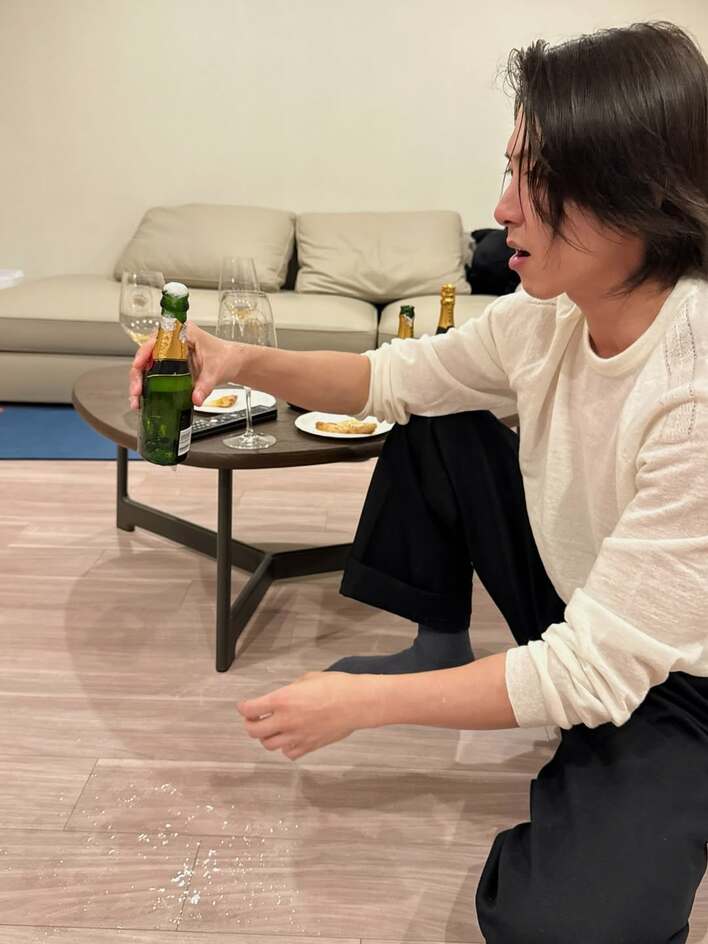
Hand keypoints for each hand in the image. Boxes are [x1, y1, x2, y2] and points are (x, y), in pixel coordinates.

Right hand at [128, 322, 241, 409]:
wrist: (233, 363)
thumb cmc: (226, 358)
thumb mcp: (216, 372)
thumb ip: (205, 385)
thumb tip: (196, 398)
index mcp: (182, 333)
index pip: (156, 340)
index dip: (143, 353)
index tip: (138, 365)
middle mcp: (172, 341)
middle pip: (146, 355)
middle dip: (138, 374)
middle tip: (136, 391)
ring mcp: (169, 354)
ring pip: (147, 366)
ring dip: (139, 383)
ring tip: (136, 400)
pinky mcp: (170, 366)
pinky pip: (154, 374)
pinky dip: (147, 387)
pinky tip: (142, 400)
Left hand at [238, 671, 369, 759]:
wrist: (357, 703)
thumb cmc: (336, 686)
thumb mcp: (308, 678)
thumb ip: (292, 688)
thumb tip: (287, 694)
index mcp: (282, 700)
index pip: (250, 709)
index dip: (244, 708)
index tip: (244, 706)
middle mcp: (285, 720)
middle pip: (254, 731)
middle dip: (250, 725)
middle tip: (254, 719)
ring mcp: (297, 736)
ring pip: (269, 745)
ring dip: (266, 737)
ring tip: (271, 730)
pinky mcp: (309, 746)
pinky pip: (289, 754)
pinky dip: (286, 748)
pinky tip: (290, 739)